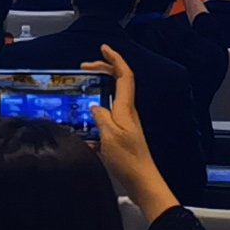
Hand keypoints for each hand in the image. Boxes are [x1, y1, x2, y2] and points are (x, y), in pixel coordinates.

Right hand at [92, 48, 175, 221]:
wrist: (143, 182)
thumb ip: (101, 118)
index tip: (103, 48)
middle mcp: (128, 112)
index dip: (115, 59)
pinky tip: (89, 117)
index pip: (124, 75)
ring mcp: (127, 123)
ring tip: (86, 85)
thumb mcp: (109, 137)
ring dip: (101, 86)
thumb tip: (95, 106)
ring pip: (115, 96)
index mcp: (126, 108)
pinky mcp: (124, 135)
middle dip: (104, 69)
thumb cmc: (129, 160)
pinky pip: (111, 113)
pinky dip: (99, 108)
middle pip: (119, 82)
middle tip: (86, 66)